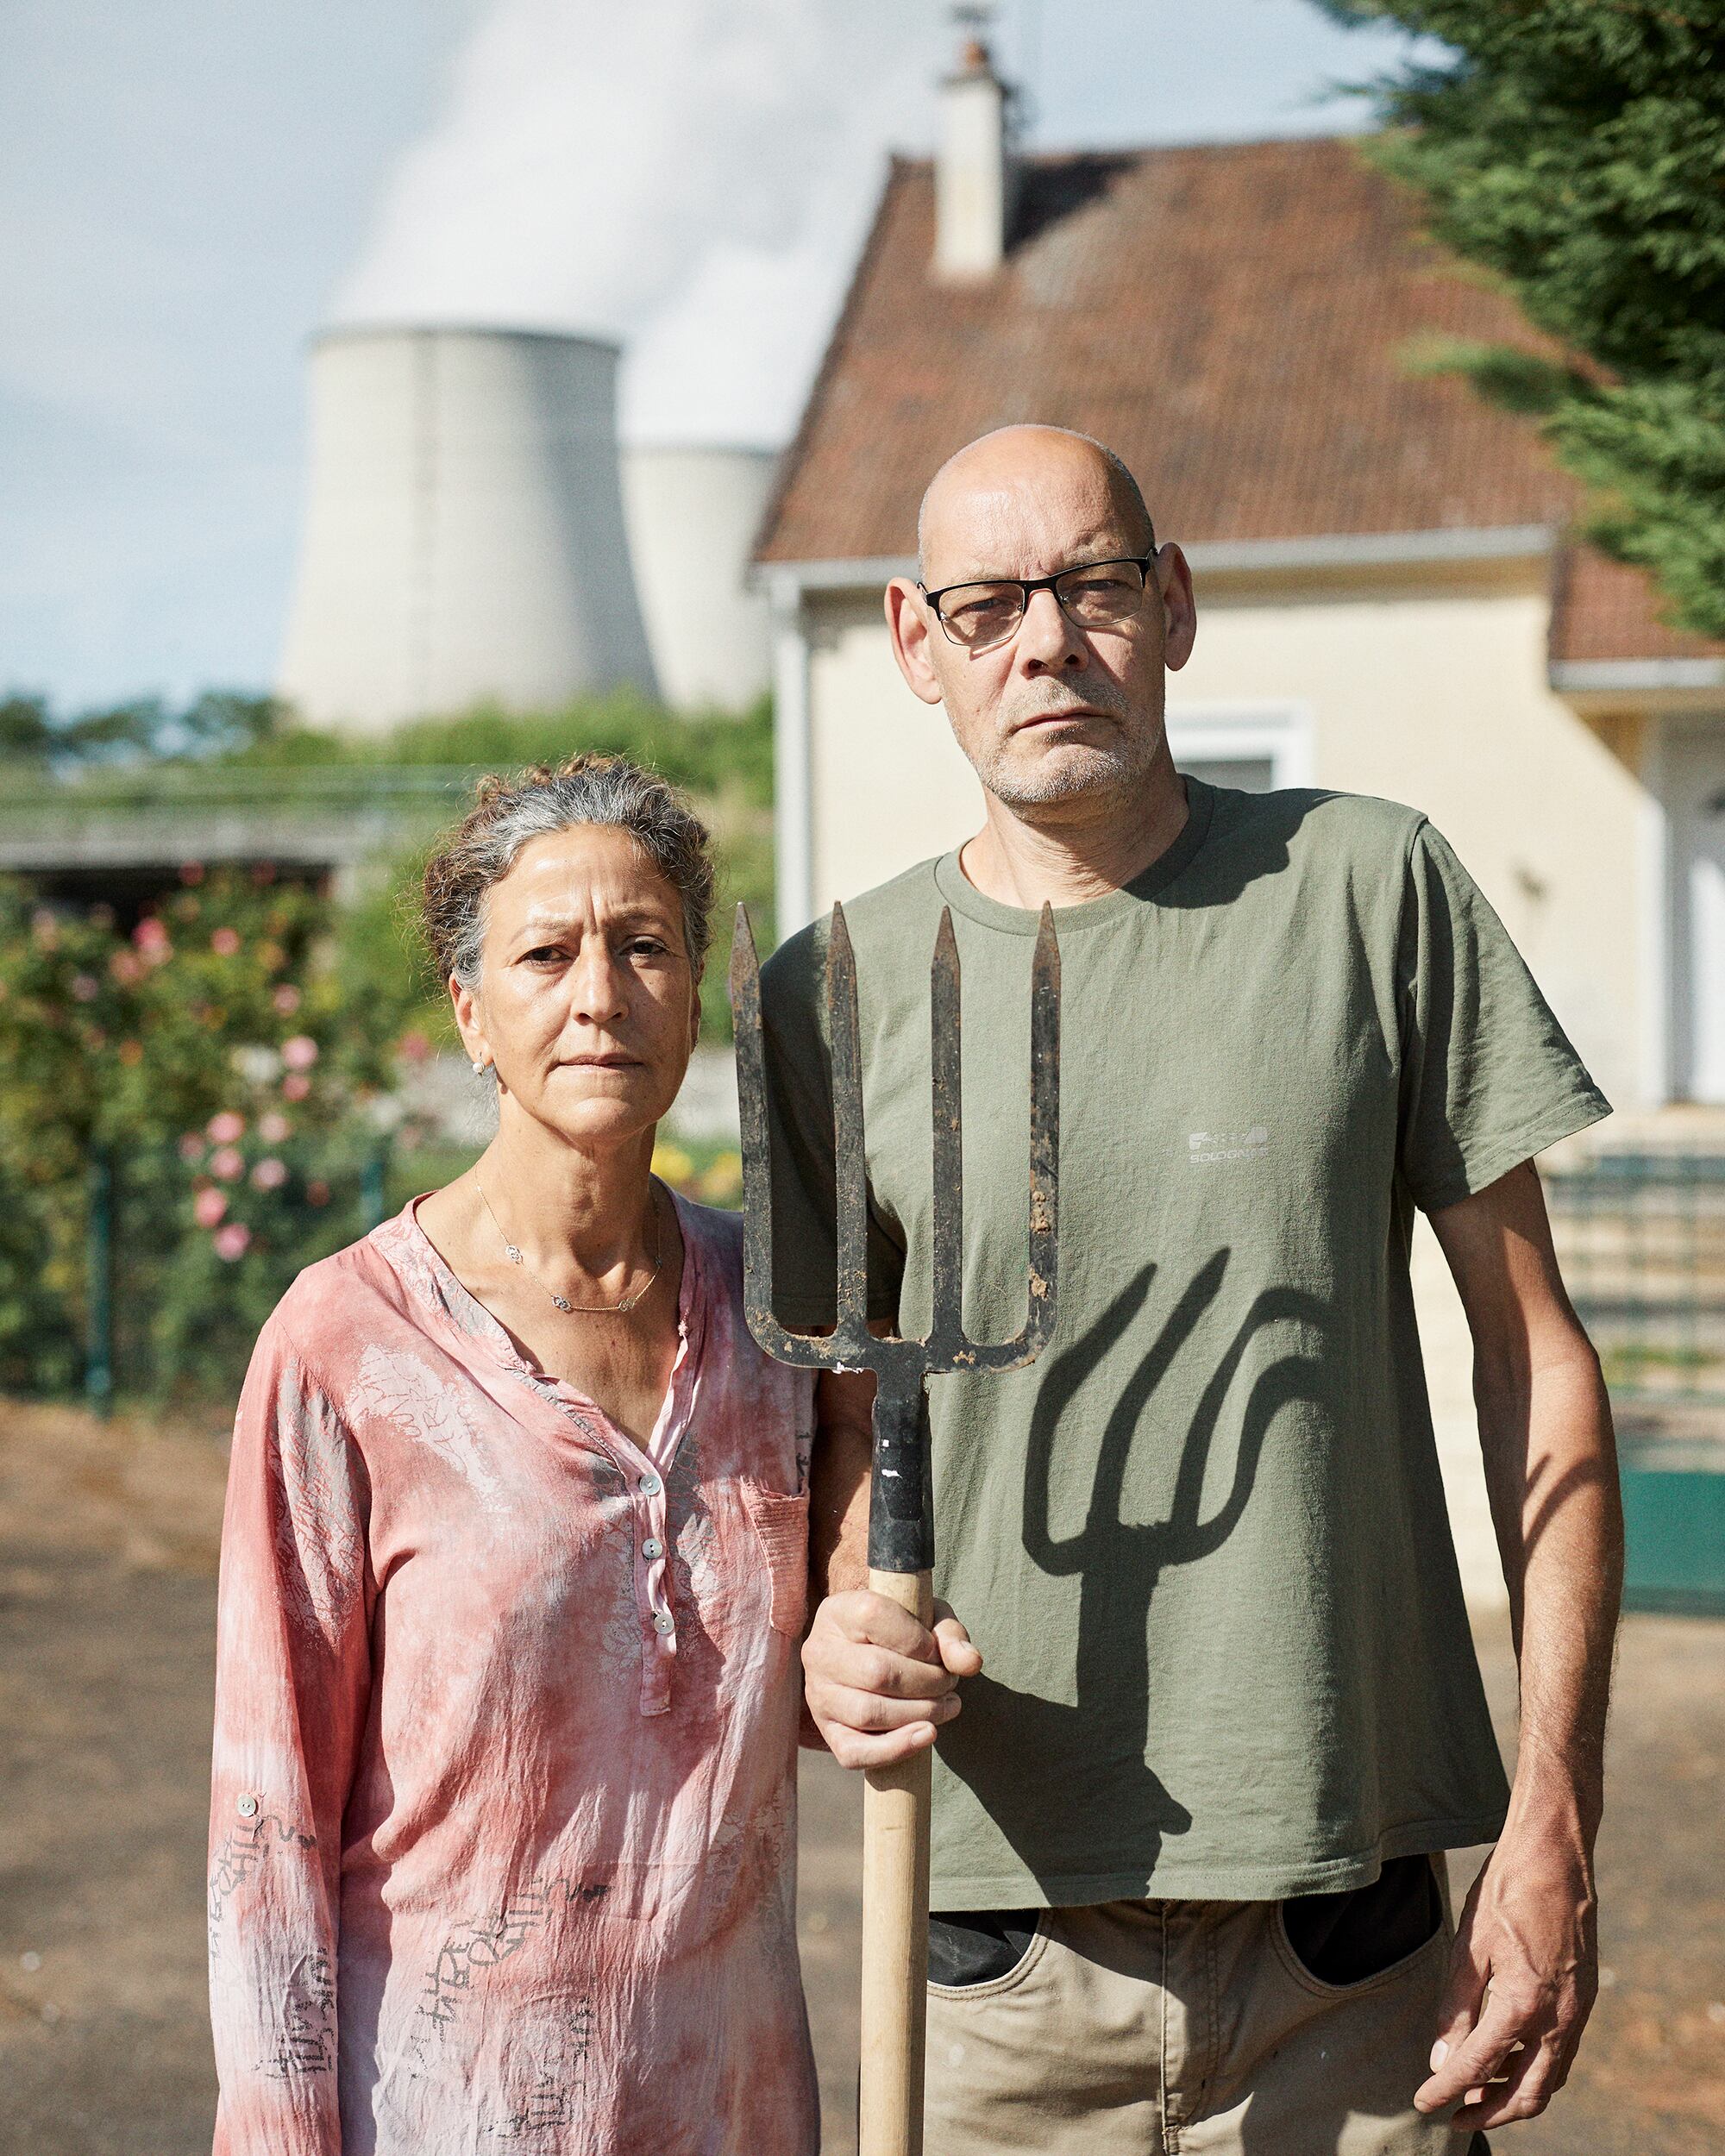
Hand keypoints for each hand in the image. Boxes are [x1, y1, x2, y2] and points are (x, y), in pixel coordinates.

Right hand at [800, 1591, 981, 1768]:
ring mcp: (818, 1694)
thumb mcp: (928, 1620)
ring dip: (920, 1713)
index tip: (936, 1651)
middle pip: (876, 1671)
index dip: (917, 1638)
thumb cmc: (903, 1634)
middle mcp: (819, 1651)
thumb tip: (969, 1663)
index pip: (874, 1616)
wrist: (873, 1658)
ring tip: (947, 1705)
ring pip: (868, 1713)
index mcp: (839, 1611)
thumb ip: (950, 1635)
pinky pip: (854, 1752)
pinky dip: (896, 1749)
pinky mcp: (827, 1731)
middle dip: (928, 1682)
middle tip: (949, 1683)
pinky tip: (927, 1734)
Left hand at [1415, 1818, 1598, 2129]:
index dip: (1447, 2090)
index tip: (1424, 2102)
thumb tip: (1441, 2060)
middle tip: (1455, 2119)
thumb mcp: (1468, 1946)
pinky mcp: (1584, 1999)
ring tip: (1477, 2095)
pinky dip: (1534, 2067)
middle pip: (1529, 2092)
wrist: (1554, 1856)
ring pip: (1551, 2077)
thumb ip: (1455, 2007)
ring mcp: (1578, 2011)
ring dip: (1515, 2094)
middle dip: (1491, 2112)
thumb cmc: (1505, 1892)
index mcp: (1524, 2004)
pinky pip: (1561, 2052)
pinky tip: (1507, 2060)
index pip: (1479, 2065)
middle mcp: (1559, 2017)